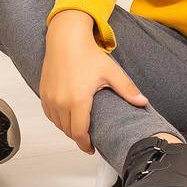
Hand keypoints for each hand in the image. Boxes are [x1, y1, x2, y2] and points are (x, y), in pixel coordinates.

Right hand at [39, 10, 147, 154]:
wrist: (66, 38)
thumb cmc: (87, 54)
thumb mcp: (111, 72)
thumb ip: (127, 90)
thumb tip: (144, 103)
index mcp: (77, 100)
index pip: (78, 133)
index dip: (85, 145)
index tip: (91, 149)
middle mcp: (60, 102)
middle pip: (68, 131)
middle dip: (78, 137)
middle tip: (88, 138)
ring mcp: (49, 97)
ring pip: (57, 123)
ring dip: (67, 128)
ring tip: (79, 127)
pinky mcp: (43, 92)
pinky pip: (49, 113)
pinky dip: (57, 118)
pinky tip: (67, 115)